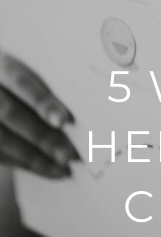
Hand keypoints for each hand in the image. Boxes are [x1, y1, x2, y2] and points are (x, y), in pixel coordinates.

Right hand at [0, 52, 78, 177]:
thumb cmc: (20, 78)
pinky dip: (21, 164)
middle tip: (69, 155)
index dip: (42, 102)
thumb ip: (47, 83)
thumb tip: (77, 112)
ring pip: (1, 140)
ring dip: (34, 158)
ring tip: (62, 169)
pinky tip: (45, 170)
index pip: (22, 83)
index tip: (64, 120)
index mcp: (1, 66)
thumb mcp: (30, 68)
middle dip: (41, 137)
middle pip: (11, 115)